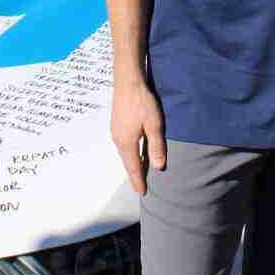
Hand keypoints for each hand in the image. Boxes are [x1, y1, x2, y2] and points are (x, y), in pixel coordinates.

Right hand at [110, 63, 165, 195]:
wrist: (128, 81)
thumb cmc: (142, 102)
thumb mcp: (154, 125)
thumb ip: (156, 146)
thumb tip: (158, 167)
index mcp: (127, 143)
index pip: (133, 167)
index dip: (138, 180)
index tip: (142, 193)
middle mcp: (118, 140)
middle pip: (127, 162)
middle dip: (134, 175)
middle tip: (139, 188)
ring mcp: (116, 132)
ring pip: (125, 154)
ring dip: (132, 164)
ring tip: (138, 173)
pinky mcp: (117, 124)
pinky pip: (124, 145)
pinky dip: (130, 154)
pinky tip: (135, 153)